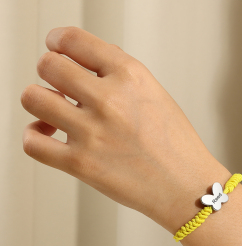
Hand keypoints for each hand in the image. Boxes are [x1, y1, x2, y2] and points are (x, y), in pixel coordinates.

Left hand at [20, 26, 229, 233]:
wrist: (187, 188)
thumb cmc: (178, 148)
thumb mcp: (158, 97)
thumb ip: (124, 75)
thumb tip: (92, 61)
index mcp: (131, 76)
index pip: (75, 40)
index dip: (59, 41)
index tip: (57, 48)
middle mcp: (109, 100)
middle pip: (49, 66)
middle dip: (50, 72)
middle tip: (59, 85)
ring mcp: (92, 133)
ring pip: (33, 98)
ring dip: (39, 101)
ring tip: (53, 112)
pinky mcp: (81, 164)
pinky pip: (32, 142)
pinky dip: (34, 135)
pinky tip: (48, 135)